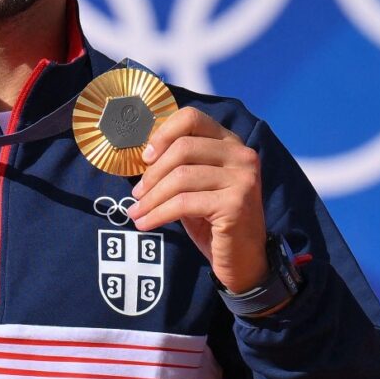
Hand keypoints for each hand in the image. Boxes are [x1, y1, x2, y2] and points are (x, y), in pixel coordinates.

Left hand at [127, 107, 268, 293]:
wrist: (242, 261)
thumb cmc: (212, 220)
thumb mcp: (194, 185)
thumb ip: (178, 164)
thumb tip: (142, 153)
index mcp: (230, 143)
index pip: (192, 118)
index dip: (163, 133)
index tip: (145, 157)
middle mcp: (242, 155)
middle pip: (183, 147)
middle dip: (152, 173)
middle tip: (137, 194)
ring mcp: (242, 178)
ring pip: (181, 177)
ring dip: (151, 197)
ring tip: (136, 211)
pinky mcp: (236, 203)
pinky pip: (184, 203)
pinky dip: (158, 213)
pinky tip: (146, 223)